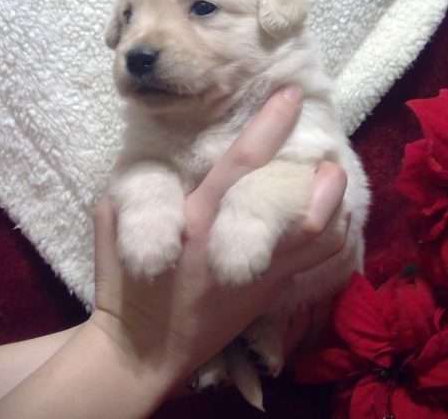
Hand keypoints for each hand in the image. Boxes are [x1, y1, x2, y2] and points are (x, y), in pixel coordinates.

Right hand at [90, 86, 348, 387]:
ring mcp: (260, 276)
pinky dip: (333, 240)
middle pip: (302, 211)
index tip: (291, 96)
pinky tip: (331, 221)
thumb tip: (152, 153)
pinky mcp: (269, 297)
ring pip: (322, 241)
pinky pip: (318, 268)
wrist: (143, 351)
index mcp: (197, 218)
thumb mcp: (111, 223)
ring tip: (335, 183)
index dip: (270, 124)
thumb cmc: (125, 285)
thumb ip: (134, 187)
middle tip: (331, 157)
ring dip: (337, 208)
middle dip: (326, 180)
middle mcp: (236, 243)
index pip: (243, 162)